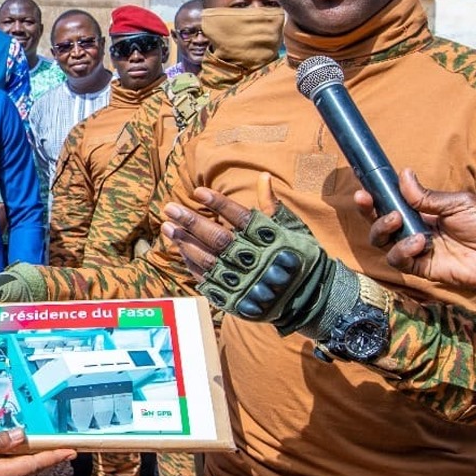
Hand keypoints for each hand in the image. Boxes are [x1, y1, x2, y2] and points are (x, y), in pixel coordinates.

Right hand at [0, 429, 74, 475]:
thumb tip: (23, 436)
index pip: (33, 464)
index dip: (54, 456)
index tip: (71, 451)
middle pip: (27, 467)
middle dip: (43, 455)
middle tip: (60, 443)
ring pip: (15, 469)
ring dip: (26, 456)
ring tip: (39, 442)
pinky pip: (3, 471)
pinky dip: (11, 459)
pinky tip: (12, 448)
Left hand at [162, 173, 331, 334]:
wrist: (308, 300)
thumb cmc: (298, 257)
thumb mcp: (291, 228)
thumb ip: (272, 205)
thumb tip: (264, 176)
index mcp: (269, 239)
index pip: (240, 217)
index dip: (218, 204)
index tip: (198, 192)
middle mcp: (254, 260)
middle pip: (218, 239)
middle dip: (191, 222)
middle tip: (170, 208)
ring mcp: (242, 281)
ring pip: (208, 260)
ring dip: (185, 242)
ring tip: (167, 226)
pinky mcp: (234, 298)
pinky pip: (207, 280)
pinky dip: (192, 265)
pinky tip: (180, 249)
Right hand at [354, 169, 475, 304]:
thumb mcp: (459, 203)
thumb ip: (428, 196)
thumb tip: (403, 174)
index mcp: (423, 212)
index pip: (392, 203)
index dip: (376, 196)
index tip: (364, 185)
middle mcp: (415, 230)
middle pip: (379, 222)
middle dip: (368, 211)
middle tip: (366, 199)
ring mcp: (416, 250)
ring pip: (382, 242)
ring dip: (383, 228)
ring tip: (397, 220)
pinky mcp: (421, 269)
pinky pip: (398, 261)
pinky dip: (402, 250)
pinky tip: (419, 243)